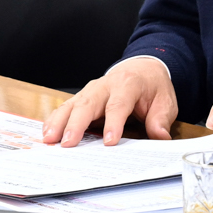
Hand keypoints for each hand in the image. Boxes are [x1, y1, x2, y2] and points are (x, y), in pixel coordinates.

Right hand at [42, 57, 177, 146]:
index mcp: (127, 84)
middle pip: (87, 104)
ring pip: (71, 105)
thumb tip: (160, 136)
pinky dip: (54, 120)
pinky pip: (66, 108)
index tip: (109, 142)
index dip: (113, 123)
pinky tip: (47, 133)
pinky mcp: (82, 98)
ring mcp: (90, 91)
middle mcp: (104, 85)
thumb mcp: (165, 101)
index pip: (118, 105)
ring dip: (58, 122)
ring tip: (49, 139)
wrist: (142, 69)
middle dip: (75, 124)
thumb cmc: (152, 87)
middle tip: (66, 143)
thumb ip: (160, 119)